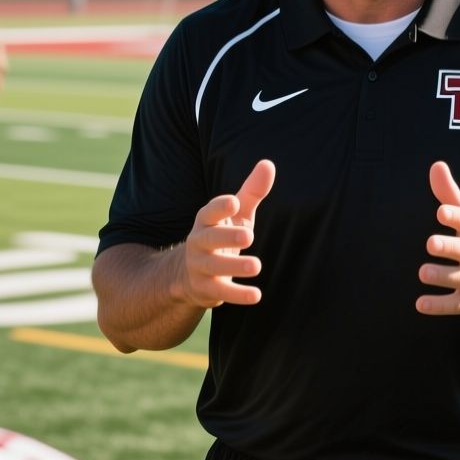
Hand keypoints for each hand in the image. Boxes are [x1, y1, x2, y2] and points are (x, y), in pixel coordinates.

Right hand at [175, 160, 274, 308]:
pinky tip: (256, 295)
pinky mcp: (205, 289)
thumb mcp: (237, 215)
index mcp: (206, 221)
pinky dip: (238, 294)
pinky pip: (221, 292)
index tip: (234, 202)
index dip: (220, 207)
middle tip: (249, 234)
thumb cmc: (222, 236)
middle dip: (227, 236)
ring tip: (257, 266)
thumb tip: (268, 164)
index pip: (209, 212)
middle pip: (209, 239)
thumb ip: (252, 191)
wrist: (191, 275)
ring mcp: (199, 266)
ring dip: (235, 266)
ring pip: (214, 266)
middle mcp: (198, 242)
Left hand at [417, 161, 459, 319]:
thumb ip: (451, 195)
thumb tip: (436, 165)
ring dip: (444, 277)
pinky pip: (459, 306)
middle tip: (430, 243)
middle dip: (452, 248)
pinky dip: (441, 306)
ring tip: (423, 272)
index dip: (458, 217)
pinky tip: (421, 304)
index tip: (441, 211)